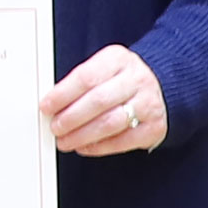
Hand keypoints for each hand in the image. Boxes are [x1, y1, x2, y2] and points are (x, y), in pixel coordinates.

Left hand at [41, 45, 166, 155]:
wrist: (161, 85)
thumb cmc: (121, 79)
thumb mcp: (103, 68)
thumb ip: (80, 83)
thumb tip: (52, 105)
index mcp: (118, 59)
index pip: (86, 77)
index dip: (62, 95)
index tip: (46, 106)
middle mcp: (136, 79)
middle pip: (98, 101)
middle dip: (71, 117)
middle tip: (55, 127)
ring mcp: (148, 103)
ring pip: (110, 123)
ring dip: (82, 135)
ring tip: (65, 140)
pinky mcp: (154, 127)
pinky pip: (123, 141)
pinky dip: (99, 147)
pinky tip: (84, 147)